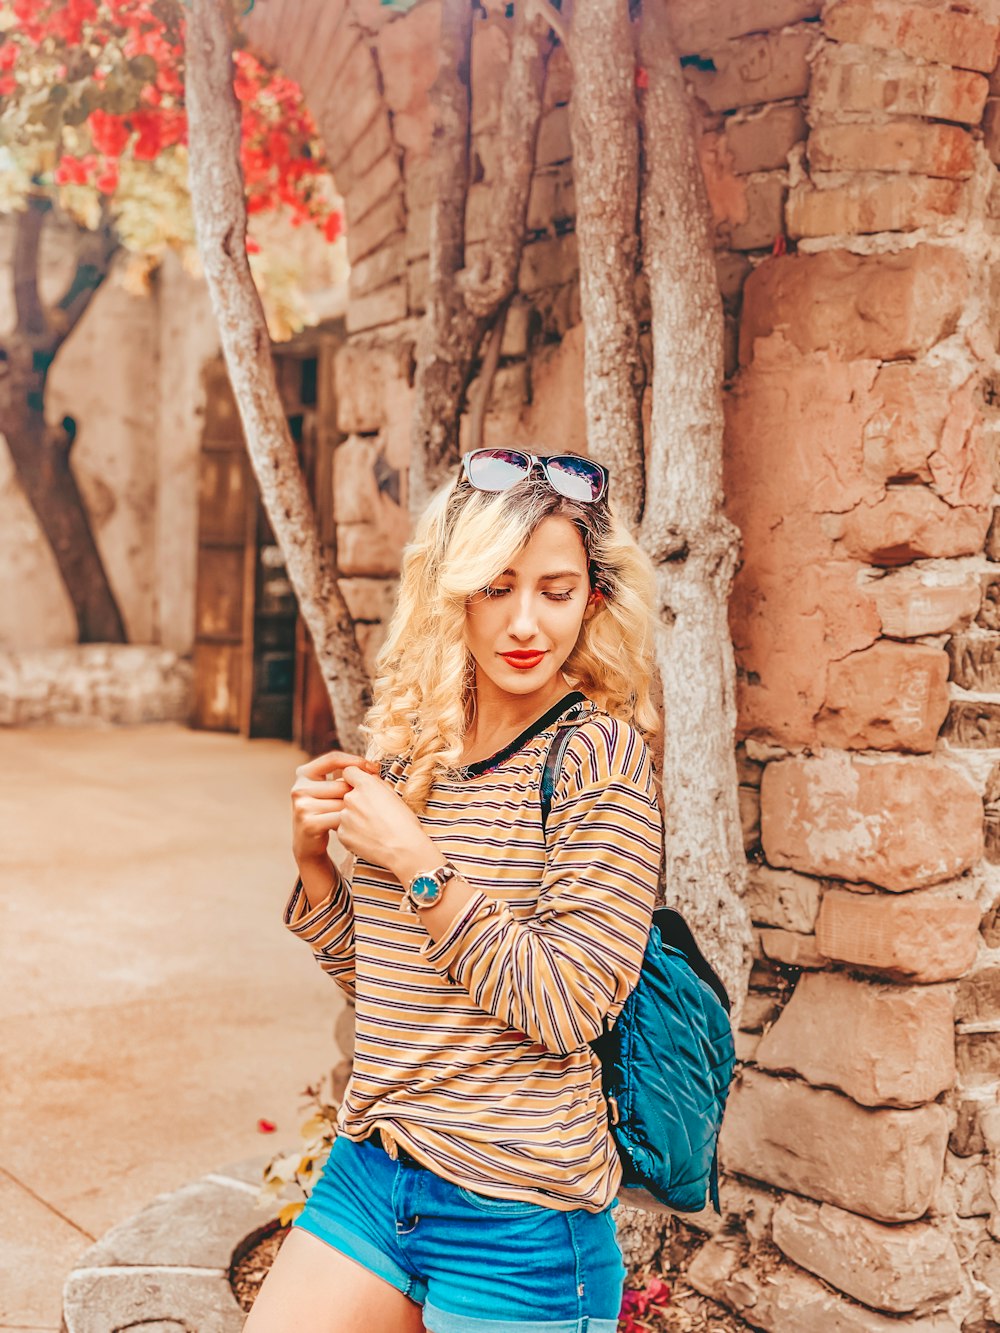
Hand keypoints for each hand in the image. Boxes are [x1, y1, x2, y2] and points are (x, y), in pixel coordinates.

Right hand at [291, 749, 380, 867]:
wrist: (308, 844)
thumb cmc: (326, 812)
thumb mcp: (329, 790)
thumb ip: (343, 776)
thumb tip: (372, 767)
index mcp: (304, 773)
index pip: (332, 758)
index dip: (355, 761)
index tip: (374, 768)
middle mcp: (299, 788)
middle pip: (341, 784)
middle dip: (356, 794)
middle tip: (364, 804)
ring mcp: (302, 806)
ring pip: (343, 802)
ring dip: (353, 810)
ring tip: (353, 817)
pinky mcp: (309, 823)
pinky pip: (341, 818)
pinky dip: (349, 823)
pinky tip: (350, 827)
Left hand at [338, 765, 438, 881]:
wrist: (404, 850)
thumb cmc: (405, 823)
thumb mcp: (395, 795)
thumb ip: (377, 783)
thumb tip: (368, 777)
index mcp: (366, 785)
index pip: (348, 772)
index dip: (354, 778)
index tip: (360, 786)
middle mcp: (351, 798)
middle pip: (345, 793)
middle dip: (355, 800)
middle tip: (371, 812)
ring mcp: (344, 817)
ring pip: (344, 812)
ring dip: (353, 817)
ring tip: (371, 828)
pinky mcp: (342, 834)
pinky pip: (343, 829)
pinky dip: (352, 832)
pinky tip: (368, 838)